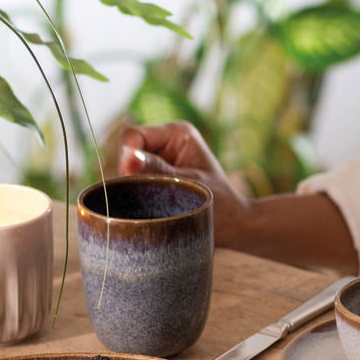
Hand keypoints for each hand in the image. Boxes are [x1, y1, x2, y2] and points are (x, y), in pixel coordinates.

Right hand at [117, 121, 250, 244]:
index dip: (128, 158)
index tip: (136, 184)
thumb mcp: (187, 186)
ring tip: (154, 205)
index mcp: (177, 133)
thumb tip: (129, 159)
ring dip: (134, 188)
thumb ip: (156, 172)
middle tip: (149, 199)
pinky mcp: (155, 177)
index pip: (133, 136)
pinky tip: (150, 209)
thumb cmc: (218, 204)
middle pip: (127, 152)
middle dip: (130, 175)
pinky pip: (133, 183)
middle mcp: (166, 142)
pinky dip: (136, 196)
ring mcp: (159, 160)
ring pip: (127, 170)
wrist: (233, 226)